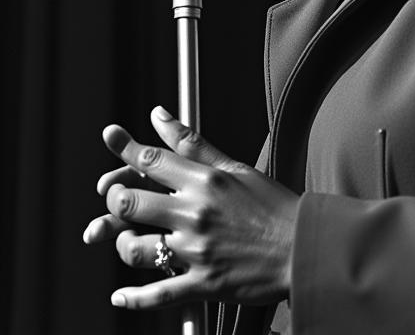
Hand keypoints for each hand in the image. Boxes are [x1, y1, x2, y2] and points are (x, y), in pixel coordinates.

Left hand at [83, 105, 298, 310]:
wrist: (303, 248)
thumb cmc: (272, 205)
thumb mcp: (235, 167)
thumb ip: (193, 144)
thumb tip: (159, 115)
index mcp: (205, 180)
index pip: (152, 159)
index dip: (125, 147)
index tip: (111, 136)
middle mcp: (195, 213)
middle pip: (131, 203)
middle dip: (114, 200)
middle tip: (117, 200)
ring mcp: (197, 251)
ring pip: (135, 249)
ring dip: (121, 244)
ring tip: (126, 240)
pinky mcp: (203, 284)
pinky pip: (157, 294)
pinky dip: (133, 298)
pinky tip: (119, 296)